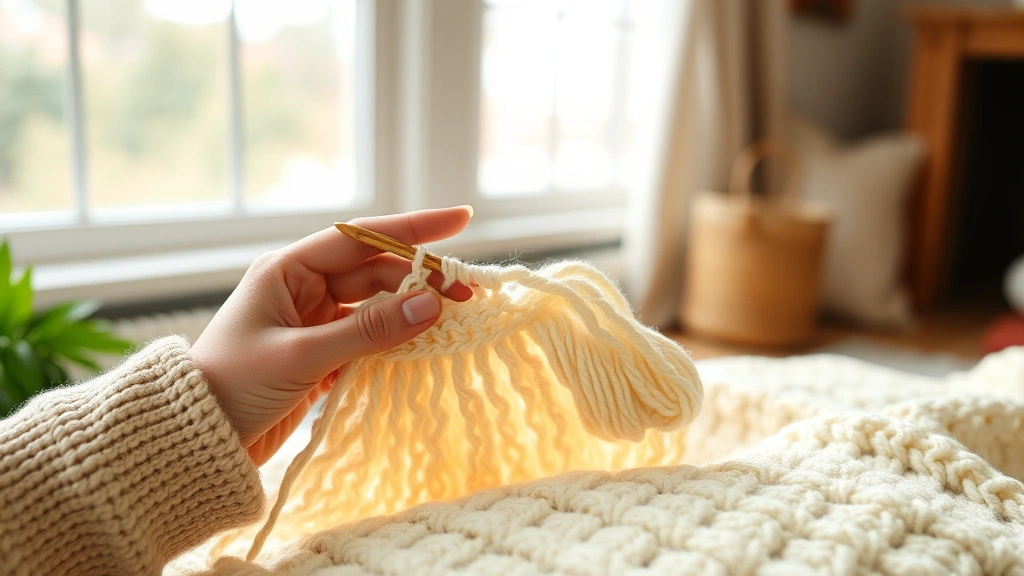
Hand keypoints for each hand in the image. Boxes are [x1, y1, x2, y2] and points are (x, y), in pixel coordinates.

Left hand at [190, 207, 472, 465]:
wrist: (197, 440)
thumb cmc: (233, 387)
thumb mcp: (302, 356)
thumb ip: (369, 330)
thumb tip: (432, 304)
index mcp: (287, 271)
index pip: (361, 238)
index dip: (413, 228)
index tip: (461, 219)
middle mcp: (302, 289)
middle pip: (376, 272)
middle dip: (421, 278)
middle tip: (468, 293)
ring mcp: (313, 322)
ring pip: (376, 305)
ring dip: (412, 310)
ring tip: (454, 319)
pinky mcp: (320, 355)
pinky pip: (369, 337)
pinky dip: (397, 340)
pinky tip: (425, 344)